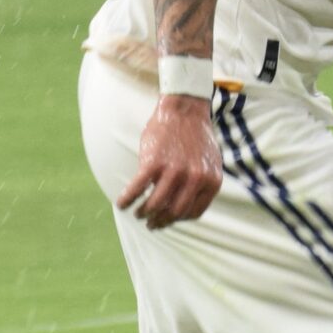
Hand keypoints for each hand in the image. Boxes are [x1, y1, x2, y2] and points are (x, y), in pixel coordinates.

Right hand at [117, 95, 221, 228]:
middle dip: (161, 221)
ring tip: (139, 214)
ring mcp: (174, 171)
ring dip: (144, 213)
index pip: (193, 213)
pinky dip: (127, 199)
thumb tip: (187, 208)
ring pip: (155, 205)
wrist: (185, 109)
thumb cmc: (195, 136)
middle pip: (174, 212)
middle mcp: (195, 178)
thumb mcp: (210, 162)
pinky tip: (121, 203)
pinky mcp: (154, 162)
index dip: (179, 219)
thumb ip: (203, 184)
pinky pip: (137, 189)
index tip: (168, 219)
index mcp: (211, 181)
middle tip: (151, 223)